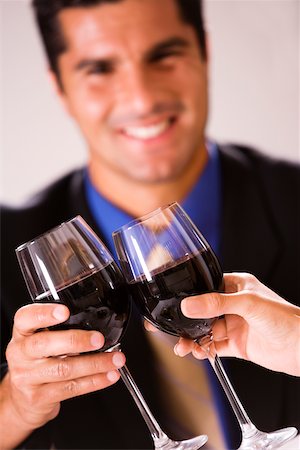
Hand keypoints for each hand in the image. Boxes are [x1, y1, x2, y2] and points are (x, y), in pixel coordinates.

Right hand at [2, 303, 124, 440]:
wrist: (20, 400)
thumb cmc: (36, 361)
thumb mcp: (38, 340)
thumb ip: (58, 330)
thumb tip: (96, 324)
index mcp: (22, 333)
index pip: (25, 318)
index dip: (44, 313)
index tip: (65, 311)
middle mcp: (20, 354)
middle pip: (44, 344)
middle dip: (75, 340)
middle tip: (98, 339)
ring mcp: (27, 377)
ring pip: (63, 369)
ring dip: (94, 363)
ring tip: (115, 359)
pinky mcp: (40, 397)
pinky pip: (71, 388)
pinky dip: (95, 381)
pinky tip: (109, 375)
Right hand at [173, 273, 299, 375]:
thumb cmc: (285, 318)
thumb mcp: (248, 303)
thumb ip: (216, 303)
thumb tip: (189, 304)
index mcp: (236, 287)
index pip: (207, 288)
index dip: (191, 297)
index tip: (177, 305)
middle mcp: (233, 305)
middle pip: (202, 312)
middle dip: (188, 321)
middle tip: (175, 330)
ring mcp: (233, 325)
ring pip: (205, 330)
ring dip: (193, 338)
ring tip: (184, 346)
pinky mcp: (236, 344)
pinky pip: (213, 346)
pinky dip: (204, 350)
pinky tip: (199, 352)